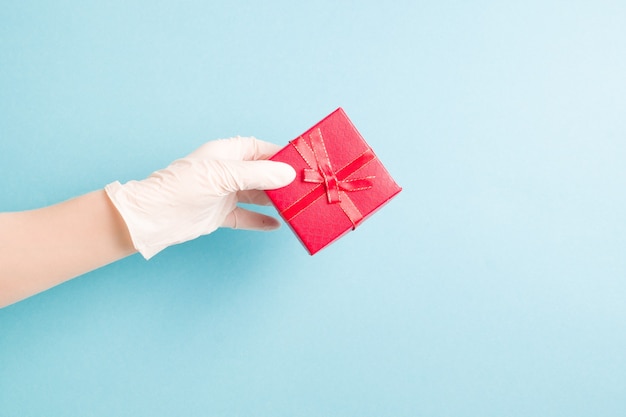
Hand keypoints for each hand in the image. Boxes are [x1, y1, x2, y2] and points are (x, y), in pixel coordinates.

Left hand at [105, 136, 295, 258]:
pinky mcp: (220, 214)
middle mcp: (227, 171)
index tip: (302, 164)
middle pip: (262, 173)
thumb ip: (257, 175)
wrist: (153, 217)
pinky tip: (277, 225)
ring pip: (256, 195)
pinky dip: (261, 221)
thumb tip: (287, 174)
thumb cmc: (182, 188)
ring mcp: (224, 193)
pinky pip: (246, 216)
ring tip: (295, 207)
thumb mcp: (223, 176)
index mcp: (227, 153)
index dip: (281, 155)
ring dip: (274, 201)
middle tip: (303, 189)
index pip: (261, 149)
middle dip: (281, 180)